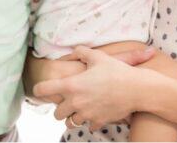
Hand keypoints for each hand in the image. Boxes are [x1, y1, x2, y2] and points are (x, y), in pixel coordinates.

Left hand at [34, 46, 154, 130]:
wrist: (136, 89)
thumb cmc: (117, 71)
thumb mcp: (98, 56)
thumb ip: (82, 52)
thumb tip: (74, 50)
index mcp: (71, 85)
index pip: (43, 90)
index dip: (39, 89)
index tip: (41, 90)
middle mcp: (75, 102)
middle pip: (56, 113)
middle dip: (61, 108)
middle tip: (69, 101)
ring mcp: (86, 114)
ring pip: (70, 123)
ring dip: (73, 117)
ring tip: (82, 108)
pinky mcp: (97, 122)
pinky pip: (88, 126)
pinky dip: (90, 121)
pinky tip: (96, 112)